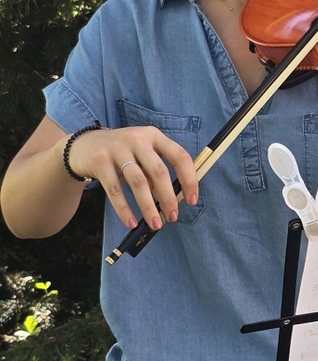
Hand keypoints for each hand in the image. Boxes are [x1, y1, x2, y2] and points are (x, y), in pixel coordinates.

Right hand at [67, 126, 198, 230]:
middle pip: (158, 171)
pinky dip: (124, 209)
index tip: (192, 200)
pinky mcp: (100, 161)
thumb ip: (156, 171)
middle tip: (173, 217)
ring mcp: (117, 149)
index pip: (180, 156)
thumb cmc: (121, 154)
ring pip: (138, 182)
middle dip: (168, 197)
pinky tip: (131, 222)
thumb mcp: (142, 154)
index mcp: (154, 136)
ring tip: (155, 224)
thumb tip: (173, 200)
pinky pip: (115, 190)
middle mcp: (138, 139)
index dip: (189, 179)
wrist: (82, 146)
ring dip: (148, 206)